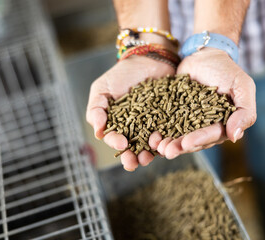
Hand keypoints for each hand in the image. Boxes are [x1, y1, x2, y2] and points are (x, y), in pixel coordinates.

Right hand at [86, 56, 174, 170]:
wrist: (149, 60)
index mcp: (116, 124)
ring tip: (148, 157)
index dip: (115, 143)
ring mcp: (151, 127)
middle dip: (131, 158)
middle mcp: (133, 129)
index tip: (121, 143)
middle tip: (133, 163)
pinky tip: (165, 144)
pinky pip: (167, 135)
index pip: (113, 138)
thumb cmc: (122, 74)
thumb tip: (97, 132)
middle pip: (131, 148)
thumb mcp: (102, 89)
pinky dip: (165, 141)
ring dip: (147, 154)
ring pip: (148, 146)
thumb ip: (96, 109)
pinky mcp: (168, 122)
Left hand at [152, 48, 256, 158]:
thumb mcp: (242, 86)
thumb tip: (235, 137)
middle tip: (167, 151)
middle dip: (179, 146)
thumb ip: (244, 111)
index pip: (211, 135)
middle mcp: (204, 127)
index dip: (198, 140)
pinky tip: (149, 134)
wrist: (204, 55)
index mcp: (222, 124)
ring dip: (167, 143)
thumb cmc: (227, 70)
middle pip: (191, 140)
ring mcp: (186, 121)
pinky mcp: (172, 113)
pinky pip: (164, 123)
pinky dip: (157, 130)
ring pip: (176, 135)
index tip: (186, 143)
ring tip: (156, 146)